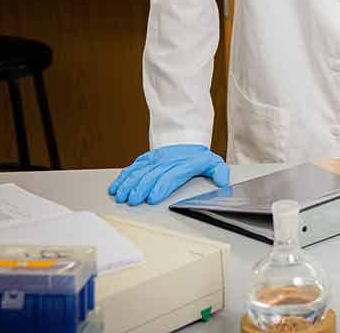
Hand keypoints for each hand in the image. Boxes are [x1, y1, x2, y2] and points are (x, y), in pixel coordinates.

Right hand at [108, 144, 230, 205]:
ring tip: (121, 196)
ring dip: (129, 184)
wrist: (189, 138)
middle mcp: (167, 161)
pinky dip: (123, 177)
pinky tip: (116, 186)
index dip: (160, 187)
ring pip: (139, 171)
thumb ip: (219, 172)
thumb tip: (223, 181)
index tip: (152, 198)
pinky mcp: (147, 158)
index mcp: (182, 165)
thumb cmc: (199, 156)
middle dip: (140, 189)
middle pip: (151, 175)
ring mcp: (155, 159)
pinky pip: (133, 166)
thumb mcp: (213, 162)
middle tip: (132, 201)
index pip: (170, 176)